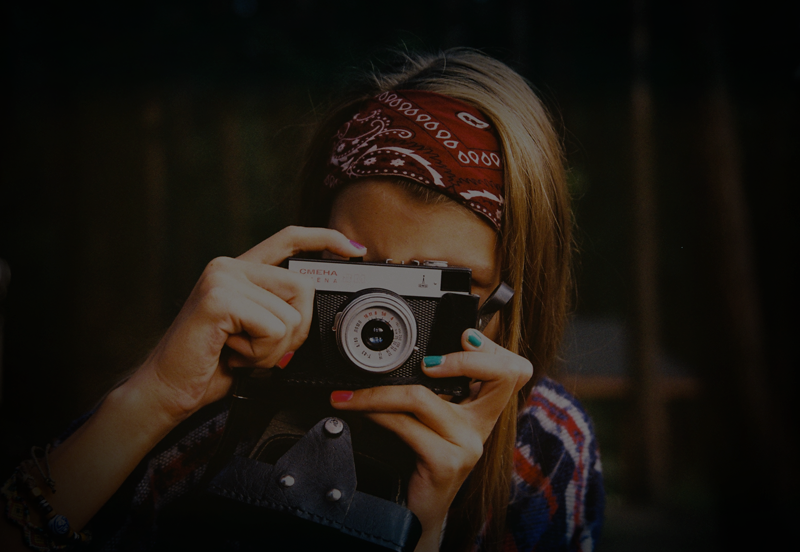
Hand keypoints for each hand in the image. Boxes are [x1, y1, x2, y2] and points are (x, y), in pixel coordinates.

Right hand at [129, 226, 366, 424]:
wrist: (169, 388)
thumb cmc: (214, 364)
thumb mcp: (257, 333)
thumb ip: (280, 312)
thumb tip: (314, 305)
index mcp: (241, 270)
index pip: (289, 239)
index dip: (325, 239)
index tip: (354, 250)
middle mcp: (231, 266)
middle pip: (303, 287)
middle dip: (296, 330)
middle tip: (262, 350)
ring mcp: (223, 278)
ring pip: (290, 314)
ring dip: (273, 348)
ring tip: (241, 352)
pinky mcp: (219, 298)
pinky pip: (272, 328)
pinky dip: (260, 353)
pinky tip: (232, 354)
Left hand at [329, 328, 532, 550]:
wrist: (413, 515)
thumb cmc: (419, 462)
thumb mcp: (430, 421)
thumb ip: (432, 390)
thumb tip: (406, 352)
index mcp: (482, 410)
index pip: (512, 370)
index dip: (492, 348)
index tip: (462, 336)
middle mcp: (481, 426)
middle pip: (503, 374)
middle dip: (466, 358)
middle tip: (426, 360)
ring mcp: (467, 445)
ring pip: (425, 397)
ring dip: (379, 391)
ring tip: (353, 394)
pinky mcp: (446, 462)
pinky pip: (405, 425)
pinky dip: (376, 413)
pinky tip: (359, 411)